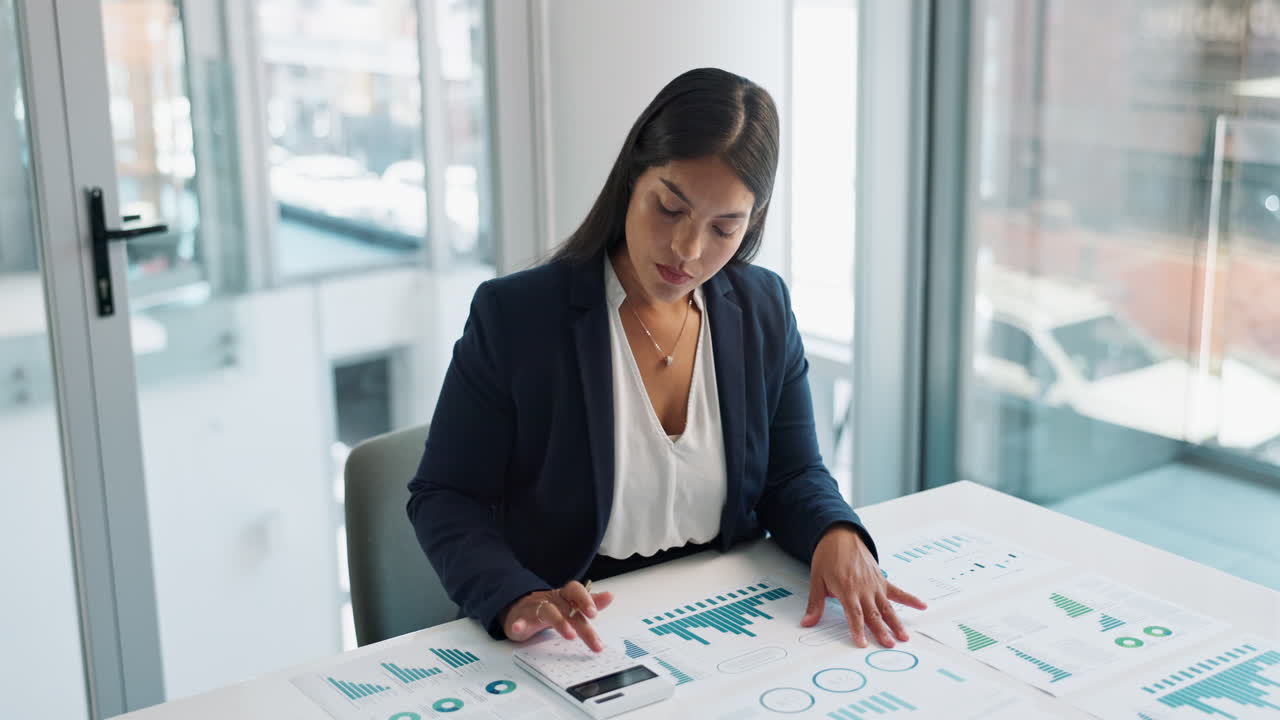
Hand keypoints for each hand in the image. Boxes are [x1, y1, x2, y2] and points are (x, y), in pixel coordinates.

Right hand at [502, 581, 614, 652]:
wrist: (517, 608)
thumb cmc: (548, 608)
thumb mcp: (569, 605)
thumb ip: (589, 602)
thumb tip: (610, 596)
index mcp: (563, 596)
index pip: (575, 591)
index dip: (585, 600)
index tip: (594, 614)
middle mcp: (550, 600)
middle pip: (568, 609)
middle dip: (582, 625)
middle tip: (594, 640)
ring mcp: (534, 608)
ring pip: (548, 612)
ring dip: (559, 622)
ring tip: (569, 635)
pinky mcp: (520, 619)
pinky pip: (519, 621)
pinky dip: (519, 624)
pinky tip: (519, 629)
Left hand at [801, 525, 927, 647]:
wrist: (839, 535)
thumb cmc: (827, 557)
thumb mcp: (816, 579)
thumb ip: (815, 603)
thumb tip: (807, 623)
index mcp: (846, 589)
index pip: (854, 614)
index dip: (858, 630)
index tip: (862, 644)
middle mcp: (863, 588)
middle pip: (874, 613)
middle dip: (882, 630)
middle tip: (890, 645)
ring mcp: (874, 584)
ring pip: (887, 607)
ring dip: (896, 622)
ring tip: (904, 637)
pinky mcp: (881, 579)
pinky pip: (897, 591)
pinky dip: (910, 599)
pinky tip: (922, 606)